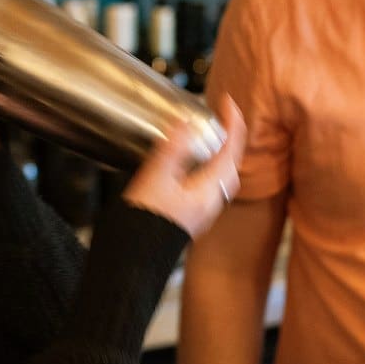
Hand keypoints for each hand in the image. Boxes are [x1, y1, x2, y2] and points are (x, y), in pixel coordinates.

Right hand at [123, 96, 246, 237]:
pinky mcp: (189, 217)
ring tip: (208, 135)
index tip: (226, 101)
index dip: (233, 122)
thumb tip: (187, 122)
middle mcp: (210, 203)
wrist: (130, 262)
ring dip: (219, 152)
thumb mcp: (155, 178)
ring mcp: (201, 212)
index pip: (232, 150)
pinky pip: (207, 186)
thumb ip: (173, 149)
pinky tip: (191, 163)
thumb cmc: (142, 224)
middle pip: (232, 164)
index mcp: (208, 191)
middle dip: (231, 137)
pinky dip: (207, 167)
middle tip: (220, 115)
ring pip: (221, 176)